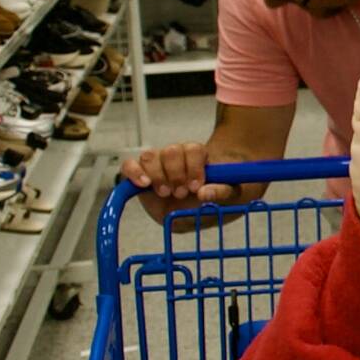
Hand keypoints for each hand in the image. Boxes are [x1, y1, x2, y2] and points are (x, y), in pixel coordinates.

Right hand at [121, 142, 239, 222]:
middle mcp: (176, 156)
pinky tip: (144, 184)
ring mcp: (156, 165)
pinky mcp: (140, 176)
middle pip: (171, 151)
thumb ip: (223, 191)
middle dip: (176, 173)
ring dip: (158, 175)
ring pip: (150, 156)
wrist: (198, 209)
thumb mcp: (229, 195)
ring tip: (166, 192)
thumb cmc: (213, 197)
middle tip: (181, 193)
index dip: (193, 166)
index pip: (193, 149)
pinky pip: (129, 166)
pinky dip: (134, 172)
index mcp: (198, 156)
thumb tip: (204, 193)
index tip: (196, 186)